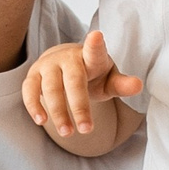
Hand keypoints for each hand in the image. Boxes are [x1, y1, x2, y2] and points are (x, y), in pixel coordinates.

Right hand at [24, 31, 141, 139]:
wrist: (65, 63)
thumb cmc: (92, 74)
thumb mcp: (109, 79)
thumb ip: (122, 84)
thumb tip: (138, 85)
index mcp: (91, 57)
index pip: (94, 50)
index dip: (95, 44)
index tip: (96, 36)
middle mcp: (68, 58)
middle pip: (73, 82)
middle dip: (79, 107)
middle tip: (86, 130)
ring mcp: (49, 65)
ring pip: (51, 89)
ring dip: (58, 112)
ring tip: (67, 133)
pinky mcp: (33, 75)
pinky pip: (30, 90)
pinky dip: (34, 106)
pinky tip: (42, 121)